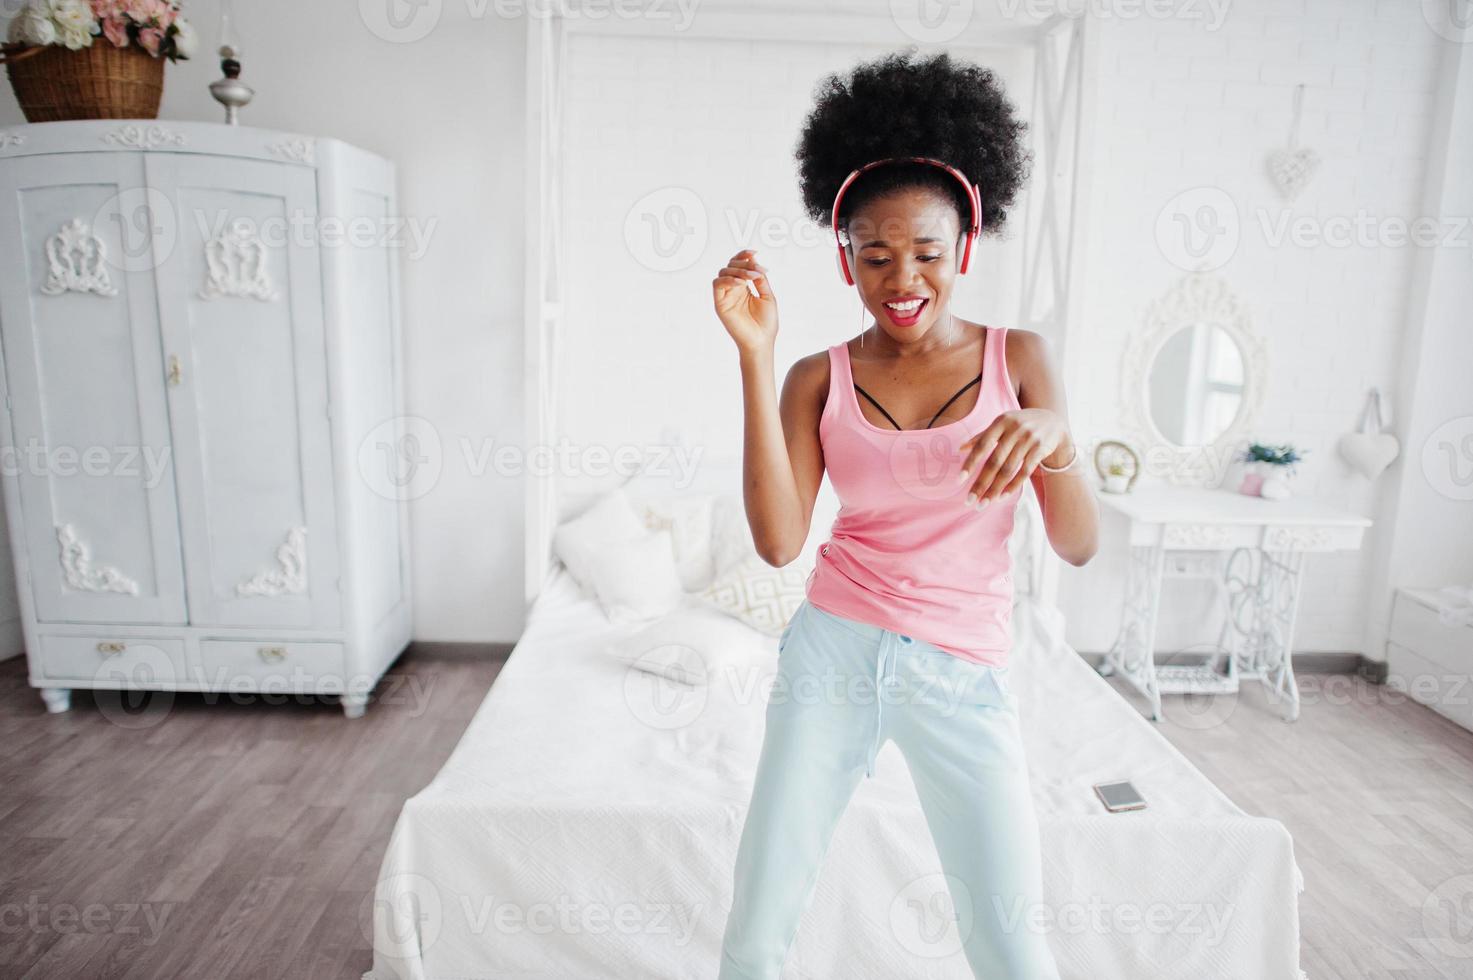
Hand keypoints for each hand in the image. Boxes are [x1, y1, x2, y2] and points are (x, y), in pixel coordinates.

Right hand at [713, 249, 777, 352]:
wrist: (762, 341)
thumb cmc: (766, 323)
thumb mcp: (767, 295)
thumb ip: (760, 279)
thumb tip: (754, 260)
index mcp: (743, 287)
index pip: (738, 265)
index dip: (743, 255)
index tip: (754, 252)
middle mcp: (732, 290)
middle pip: (730, 266)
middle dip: (743, 263)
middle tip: (756, 270)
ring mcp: (725, 297)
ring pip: (723, 272)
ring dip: (737, 270)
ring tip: (751, 277)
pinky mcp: (720, 304)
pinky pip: (717, 285)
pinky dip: (728, 279)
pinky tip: (741, 283)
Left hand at [956, 408, 1070, 508]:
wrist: (1053, 421)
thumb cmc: (1020, 424)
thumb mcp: (1002, 424)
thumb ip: (982, 436)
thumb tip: (960, 449)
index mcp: (1000, 422)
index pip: (982, 446)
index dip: (970, 464)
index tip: (959, 481)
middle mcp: (1014, 429)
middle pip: (994, 462)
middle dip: (981, 483)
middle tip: (970, 501)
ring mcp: (1029, 439)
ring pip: (1008, 469)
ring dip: (995, 489)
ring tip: (984, 503)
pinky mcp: (1040, 449)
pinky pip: (1025, 471)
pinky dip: (1013, 486)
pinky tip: (1002, 497)